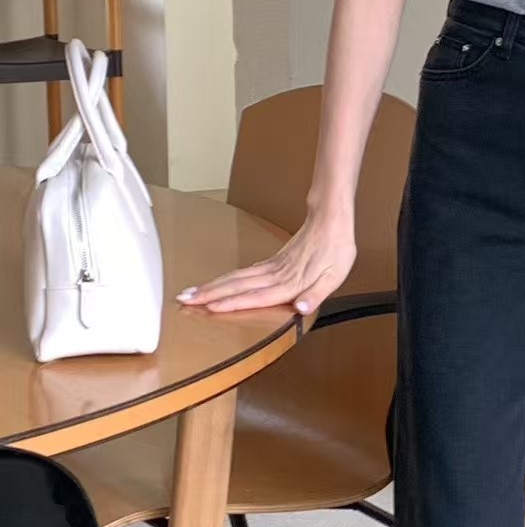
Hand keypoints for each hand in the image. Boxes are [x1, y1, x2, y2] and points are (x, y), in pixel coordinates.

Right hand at [175, 212, 356, 314]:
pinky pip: (245, 271)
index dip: (233, 303)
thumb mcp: (335, 275)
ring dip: (212, 286)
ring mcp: (272, 266)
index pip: (257, 296)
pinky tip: (220, 284)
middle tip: (185, 300)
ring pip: (236, 277)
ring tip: (191, 292)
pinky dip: (228, 278)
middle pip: (237, 286)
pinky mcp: (273, 260)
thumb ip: (317, 294)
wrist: (331, 219)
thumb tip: (303, 308)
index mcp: (291, 281)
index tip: (211, 307)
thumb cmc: (336, 247)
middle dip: (210, 294)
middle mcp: (277, 274)